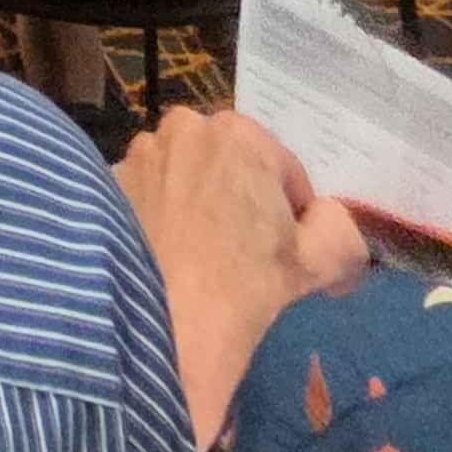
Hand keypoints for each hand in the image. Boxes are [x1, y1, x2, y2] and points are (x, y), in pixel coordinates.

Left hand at [118, 107, 365, 449]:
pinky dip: (157, 214)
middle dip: (240, 202)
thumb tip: (330, 220)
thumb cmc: (245, 287)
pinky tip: (164, 255)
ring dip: (195, 203)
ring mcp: (140, 151)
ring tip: (198, 259)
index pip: (283, 173)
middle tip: (241, 257)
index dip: (292, 216)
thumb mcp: (322, 263)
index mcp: (240, 133)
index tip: (283, 253)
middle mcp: (184, 126)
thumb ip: (343, 230)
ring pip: (185, 175)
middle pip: (229, 167)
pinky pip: (147, 193)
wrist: (159, 324)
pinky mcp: (108, 180)